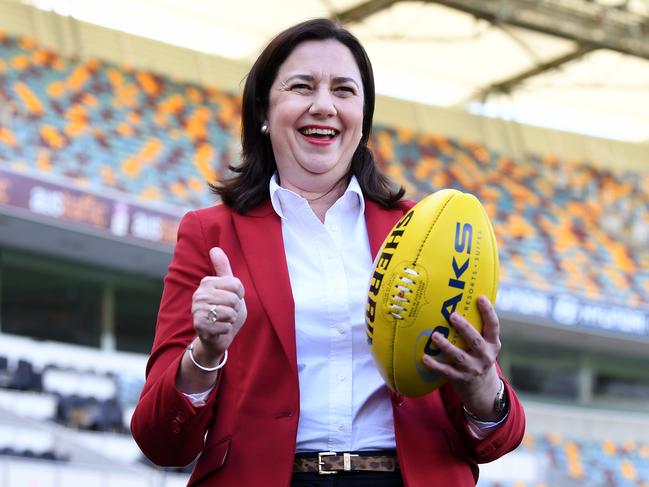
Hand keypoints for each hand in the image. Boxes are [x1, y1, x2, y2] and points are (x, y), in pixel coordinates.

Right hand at [191, 247, 246, 362]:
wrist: (217, 334)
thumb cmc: (225, 308)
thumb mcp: (228, 287)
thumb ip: (223, 268)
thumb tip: (215, 249)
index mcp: (207, 282)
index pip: (237, 285)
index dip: (239, 295)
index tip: (231, 298)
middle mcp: (199, 294)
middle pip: (234, 299)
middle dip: (235, 308)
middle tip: (226, 311)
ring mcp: (197, 310)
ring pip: (230, 313)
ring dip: (231, 319)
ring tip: (223, 319)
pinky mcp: (200, 326)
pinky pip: (226, 326)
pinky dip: (226, 329)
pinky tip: (218, 329)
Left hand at [422, 295, 501, 419]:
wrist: (483, 390)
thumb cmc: (479, 358)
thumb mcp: (485, 345)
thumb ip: (477, 329)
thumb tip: (459, 302)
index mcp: (492, 344)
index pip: (493, 326)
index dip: (488, 311)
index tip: (480, 297)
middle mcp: (485, 356)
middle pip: (475, 341)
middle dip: (464, 328)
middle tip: (452, 315)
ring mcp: (473, 369)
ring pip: (459, 356)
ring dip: (446, 346)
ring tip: (435, 335)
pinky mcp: (461, 379)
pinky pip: (446, 371)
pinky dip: (435, 365)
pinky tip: (424, 357)